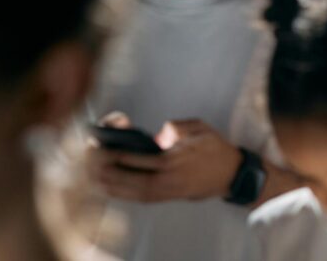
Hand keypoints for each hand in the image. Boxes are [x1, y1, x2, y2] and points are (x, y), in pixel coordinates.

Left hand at [88, 115, 243, 202]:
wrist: (232, 174)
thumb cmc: (215, 148)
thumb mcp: (201, 128)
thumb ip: (178, 128)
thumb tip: (160, 134)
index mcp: (178, 160)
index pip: (146, 161)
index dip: (126, 157)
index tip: (108, 151)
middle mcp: (171, 179)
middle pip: (136, 181)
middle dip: (114, 175)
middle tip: (95, 166)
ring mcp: (170, 190)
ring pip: (138, 193)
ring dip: (116, 188)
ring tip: (97, 180)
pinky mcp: (170, 196)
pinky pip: (144, 198)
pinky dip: (126, 195)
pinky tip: (114, 189)